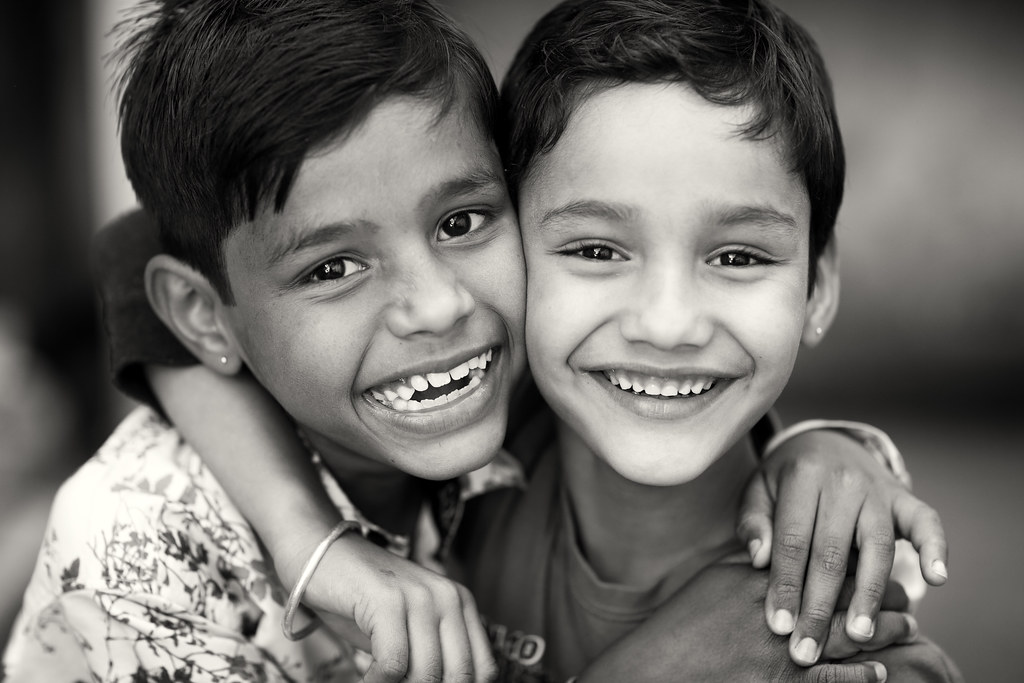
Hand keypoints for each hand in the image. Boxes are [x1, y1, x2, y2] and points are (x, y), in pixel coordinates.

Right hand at [285, 532, 495, 682]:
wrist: (322, 554)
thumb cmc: (362, 599)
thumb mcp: (408, 629)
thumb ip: (429, 657)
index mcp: (461, 604)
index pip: (482, 669)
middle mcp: (448, 597)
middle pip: (457, 675)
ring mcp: (420, 596)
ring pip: (425, 674)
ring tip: (378, 680)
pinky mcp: (388, 600)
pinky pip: (393, 665)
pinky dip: (377, 682)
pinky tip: (366, 677)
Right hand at [577, 563, 914, 682]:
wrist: (659, 669)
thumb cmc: (683, 624)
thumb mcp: (715, 578)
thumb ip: (750, 558)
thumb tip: (777, 544)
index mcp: (761, 577)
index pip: (819, 560)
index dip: (855, 560)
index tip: (876, 560)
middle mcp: (777, 609)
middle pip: (841, 595)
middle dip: (877, 593)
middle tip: (904, 596)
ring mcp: (780, 649)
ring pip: (846, 636)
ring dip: (881, 632)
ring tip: (905, 626)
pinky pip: (832, 682)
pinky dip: (860, 678)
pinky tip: (880, 673)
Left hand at [736, 428, 947, 665]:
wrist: (827, 442)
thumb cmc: (786, 478)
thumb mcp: (759, 489)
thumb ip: (754, 520)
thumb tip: (759, 558)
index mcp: (802, 477)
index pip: (792, 540)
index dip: (785, 585)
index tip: (779, 626)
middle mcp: (842, 482)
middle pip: (831, 551)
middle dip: (819, 605)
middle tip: (809, 648)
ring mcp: (877, 490)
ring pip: (876, 547)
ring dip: (868, 594)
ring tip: (859, 634)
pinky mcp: (905, 498)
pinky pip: (927, 522)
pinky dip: (936, 548)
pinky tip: (935, 579)